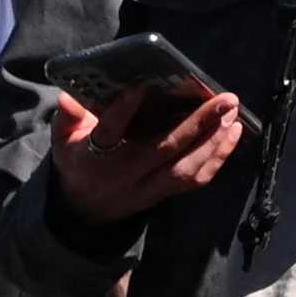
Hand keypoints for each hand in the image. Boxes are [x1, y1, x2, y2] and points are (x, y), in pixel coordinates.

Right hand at [45, 74, 251, 232]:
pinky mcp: (163, 194)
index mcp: (94, 157)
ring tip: (232, 115)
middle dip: (197, 123)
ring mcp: (146, 187)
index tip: (140, 87)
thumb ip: (66, 118)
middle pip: (163, 149)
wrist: (85, 209)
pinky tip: (232, 136)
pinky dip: (217, 159)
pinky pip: (194, 181)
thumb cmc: (79, 161)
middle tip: (224, 99)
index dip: (122, 111)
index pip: (108, 132)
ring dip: (213, 142)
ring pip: (185, 169)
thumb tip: (68, 96)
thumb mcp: (63, 140)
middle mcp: (124, 174)